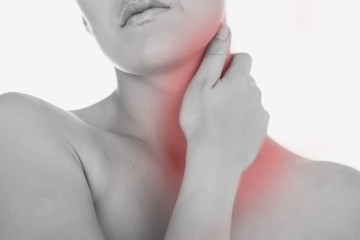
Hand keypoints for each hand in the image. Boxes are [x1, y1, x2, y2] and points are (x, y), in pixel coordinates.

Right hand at [179, 23, 269, 171]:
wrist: (215, 162)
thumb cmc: (201, 122)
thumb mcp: (200, 86)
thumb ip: (214, 56)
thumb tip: (225, 30)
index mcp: (240, 80)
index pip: (244, 58)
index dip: (230, 63)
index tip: (216, 77)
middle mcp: (255, 93)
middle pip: (246, 78)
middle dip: (233, 82)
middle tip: (214, 100)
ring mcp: (260, 112)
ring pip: (251, 97)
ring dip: (239, 100)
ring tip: (221, 116)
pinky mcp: (261, 129)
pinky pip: (255, 114)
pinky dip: (244, 117)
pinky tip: (230, 128)